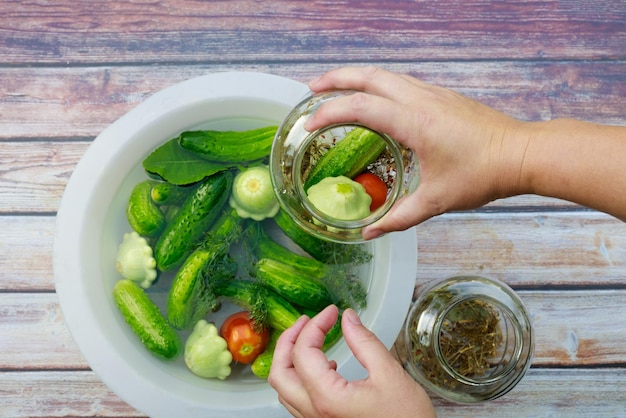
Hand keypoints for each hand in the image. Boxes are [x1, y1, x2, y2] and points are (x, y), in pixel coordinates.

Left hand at [268, 305, 435, 417]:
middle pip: (280, 372)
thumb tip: (348, 318)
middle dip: (289, 340)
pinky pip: (296, 400)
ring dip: (290, 359)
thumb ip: (364, 342)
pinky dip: (300, 377)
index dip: (315, 325)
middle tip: (307, 321)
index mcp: (328, 398)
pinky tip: (323, 366)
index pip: (303, 352)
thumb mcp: (389, 374)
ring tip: (310, 339)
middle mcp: (314, 413)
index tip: (331, 312)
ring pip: (283, 388)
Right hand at [305, 66, 530, 238]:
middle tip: (312, 89)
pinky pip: (402, 82)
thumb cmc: (483, 175)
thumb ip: (399, 218)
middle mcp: (420, 99)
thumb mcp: (437, 201)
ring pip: (386, 75)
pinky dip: (378, 84)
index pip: (361, 107)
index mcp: (414, 121)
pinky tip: (375, 99)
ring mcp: (433, 93)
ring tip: (336, 89)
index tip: (310, 125)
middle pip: (369, 76)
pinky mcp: (443, 96)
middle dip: (336, 78)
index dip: (330, 113)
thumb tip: (371, 235)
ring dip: (357, 77)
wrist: (523, 154)